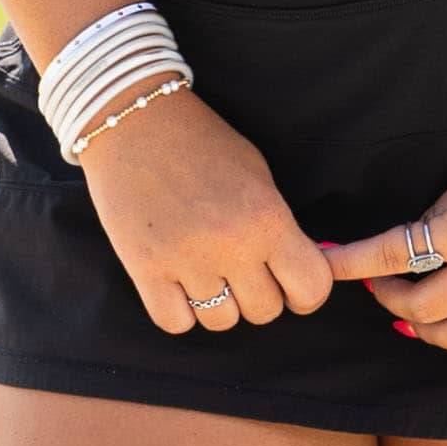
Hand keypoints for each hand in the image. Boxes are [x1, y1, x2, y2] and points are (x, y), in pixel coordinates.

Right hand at [77, 90, 335, 335]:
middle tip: (243, 266)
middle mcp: (230, 245)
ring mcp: (185, 261)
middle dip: (259, 293)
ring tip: (207, 267)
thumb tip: (299, 269)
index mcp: (266, 217)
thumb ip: (280, 226)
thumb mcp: (258, 174)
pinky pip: (176, 324)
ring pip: (221, 322)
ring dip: (219, 303)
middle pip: (265, 311)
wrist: (135, 122)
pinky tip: (178, 280)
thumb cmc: (204, 143)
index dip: (306, 290)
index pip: (311, 287)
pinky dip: (180, 310)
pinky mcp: (144, 271)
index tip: (291, 280)